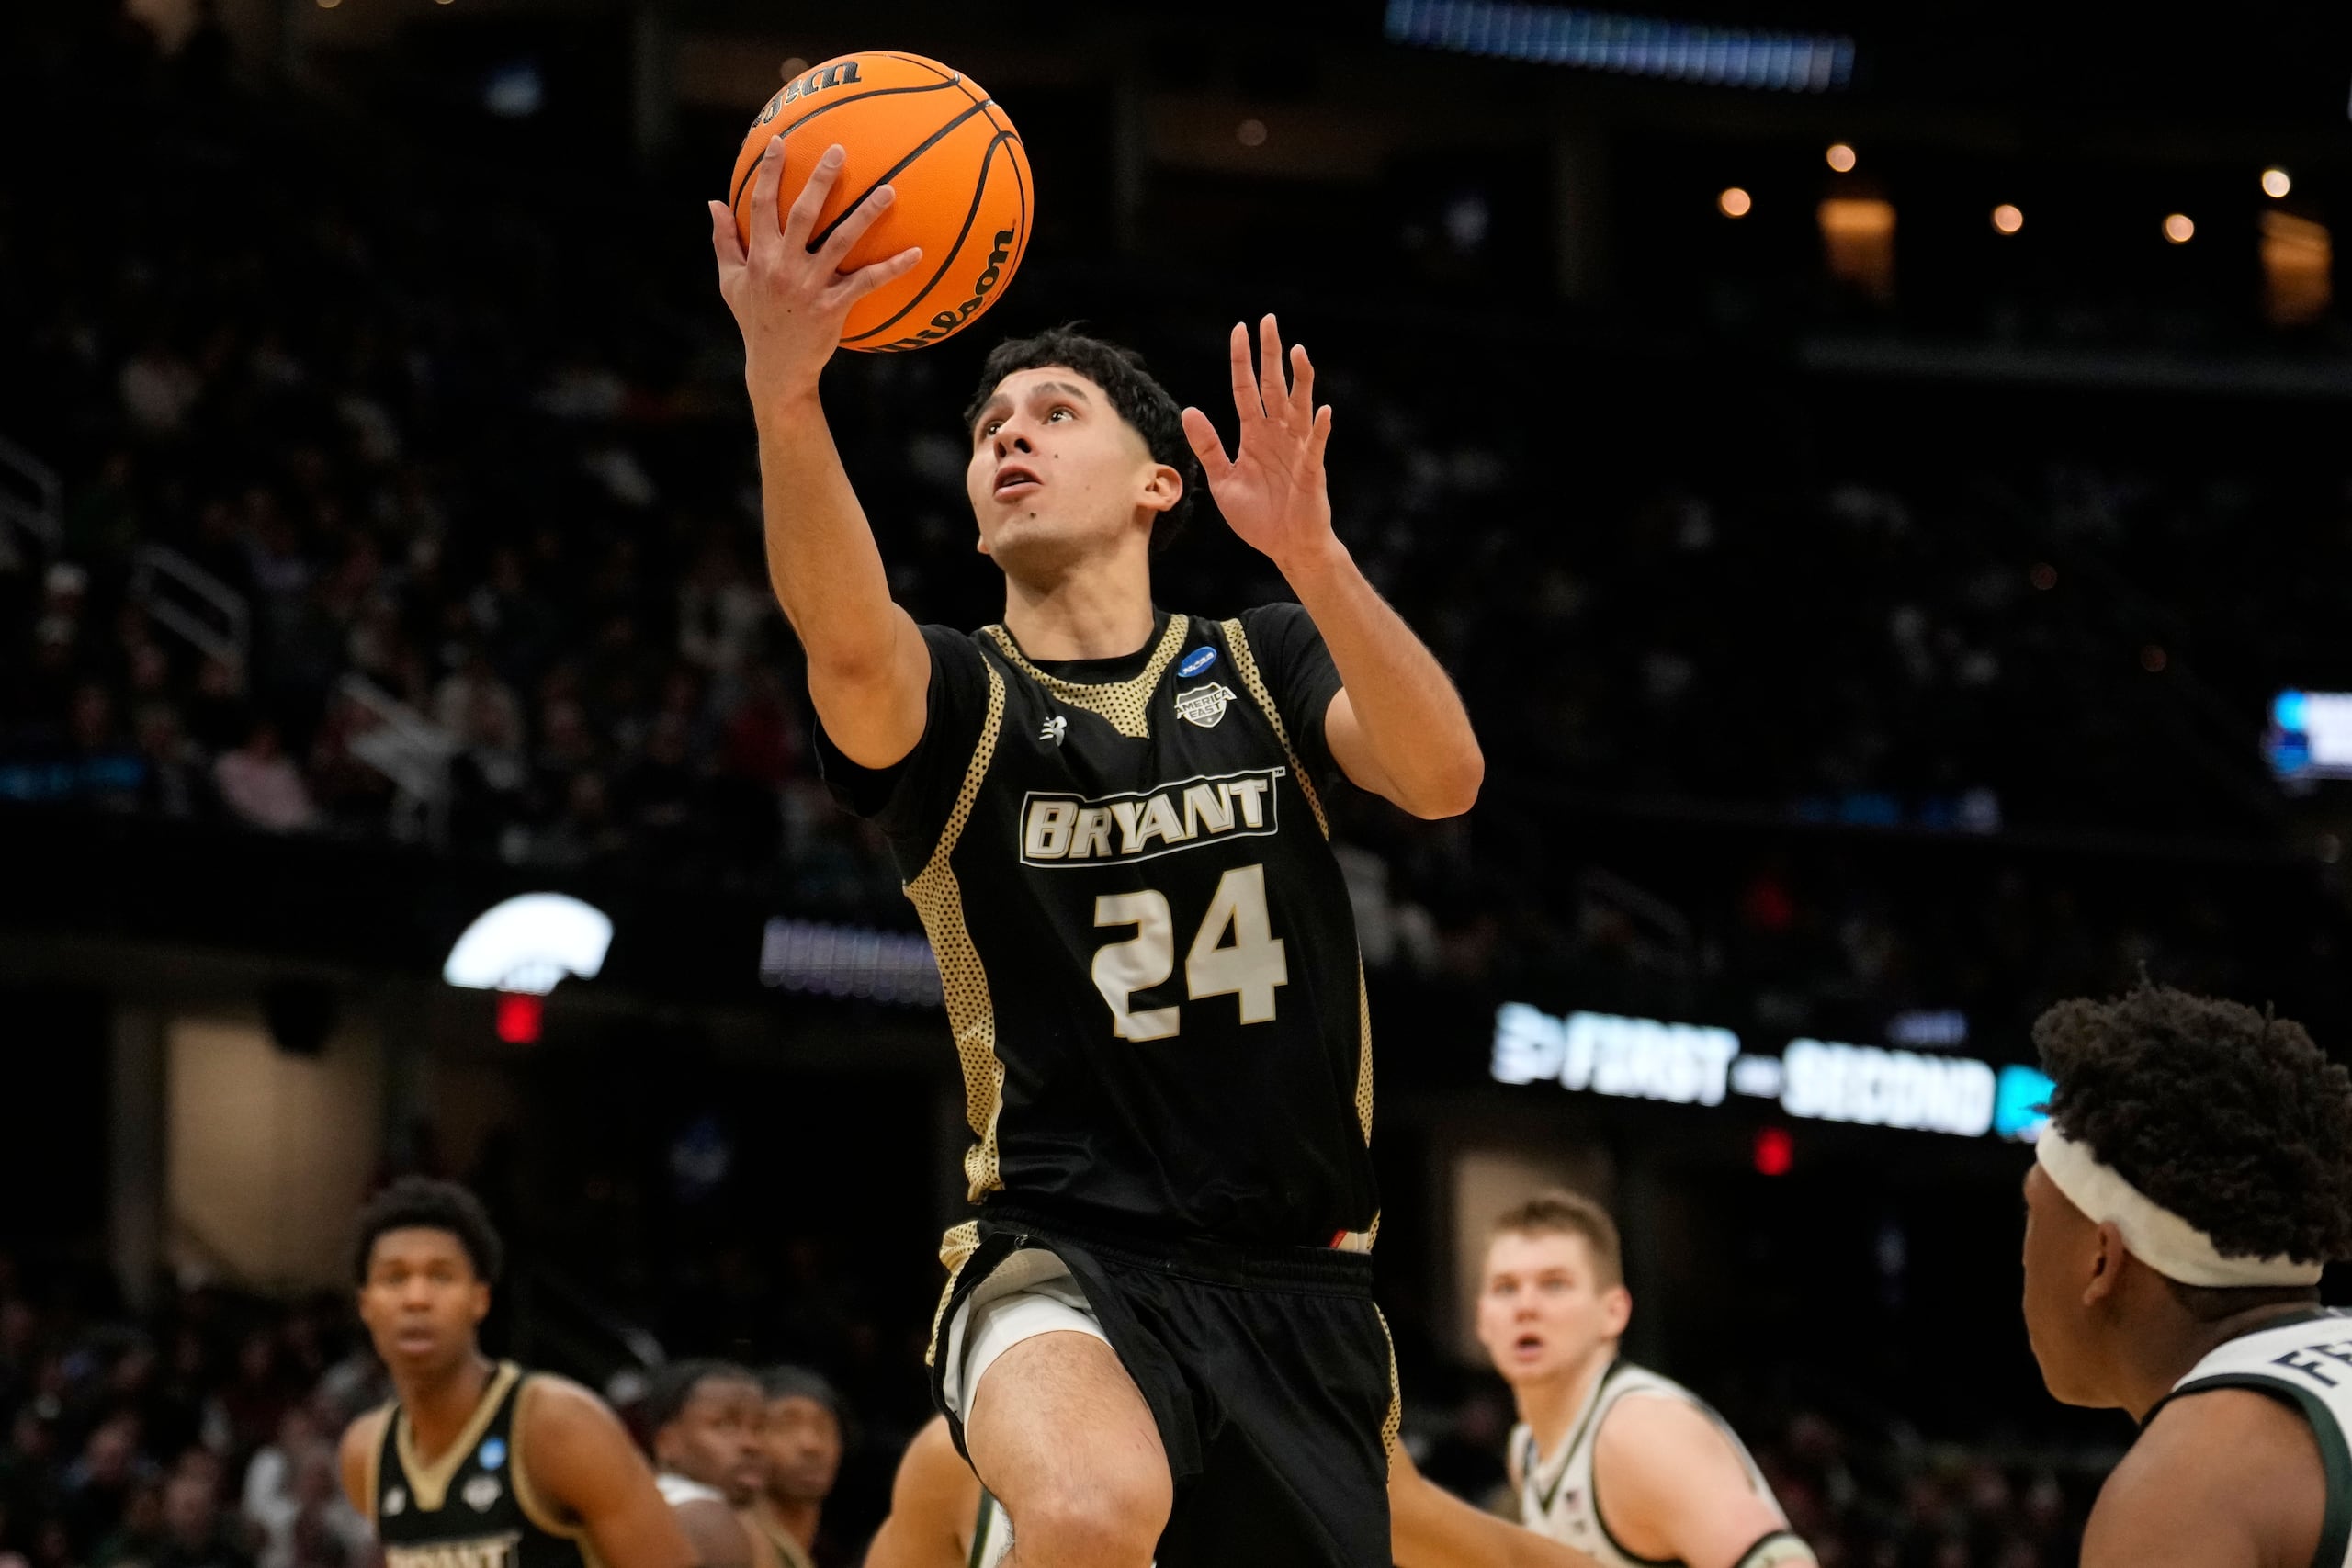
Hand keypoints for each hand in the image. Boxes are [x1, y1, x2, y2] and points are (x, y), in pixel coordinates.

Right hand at [707, 142, 922, 405]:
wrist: (776, 368)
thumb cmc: (755, 320)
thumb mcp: (731, 282)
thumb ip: (724, 241)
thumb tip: (713, 203)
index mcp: (759, 255)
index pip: (761, 204)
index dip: (770, 171)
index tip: (780, 141)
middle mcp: (784, 266)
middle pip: (804, 213)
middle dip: (821, 179)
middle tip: (840, 150)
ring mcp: (809, 286)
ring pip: (841, 241)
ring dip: (866, 213)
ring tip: (888, 189)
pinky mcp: (833, 307)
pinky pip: (867, 282)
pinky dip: (892, 268)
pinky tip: (916, 253)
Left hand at [1181, 315, 1338, 574]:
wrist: (1284, 547)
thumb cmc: (1257, 516)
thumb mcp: (1222, 480)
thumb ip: (1207, 446)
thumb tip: (1188, 410)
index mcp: (1253, 434)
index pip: (1245, 389)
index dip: (1242, 361)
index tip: (1240, 329)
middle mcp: (1276, 434)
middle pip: (1273, 386)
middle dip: (1270, 355)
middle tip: (1270, 321)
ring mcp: (1296, 449)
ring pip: (1299, 406)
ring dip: (1300, 380)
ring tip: (1298, 352)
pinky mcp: (1311, 470)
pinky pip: (1316, 445)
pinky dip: (1320, 428)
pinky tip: (1323, 410)